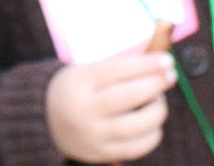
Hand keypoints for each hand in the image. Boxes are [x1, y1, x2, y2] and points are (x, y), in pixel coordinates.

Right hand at [45, 52, 175, 162]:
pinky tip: (154, 123)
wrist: (43, 118)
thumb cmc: (74, 88)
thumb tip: (157, 64)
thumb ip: (118, 68)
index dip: (147, 64)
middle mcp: (85, 109)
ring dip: (157, 111)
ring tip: (159, 100)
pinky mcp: (100, 153)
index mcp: (80, 81)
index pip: (119, 70)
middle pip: (128, 97)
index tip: (167, 60)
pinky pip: (135, 148)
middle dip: (155, 85)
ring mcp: (92, 134)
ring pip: (135, 126)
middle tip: (170, 76)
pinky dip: (152, 135)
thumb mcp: (86, 70)